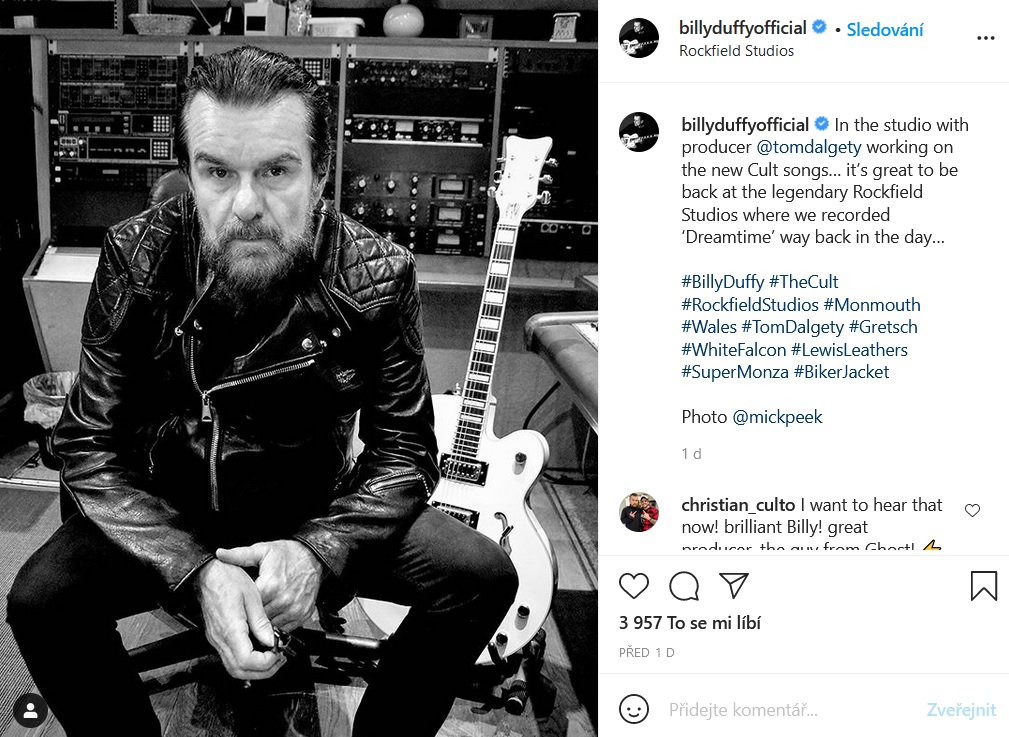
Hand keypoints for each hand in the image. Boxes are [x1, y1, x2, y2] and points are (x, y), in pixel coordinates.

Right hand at [195, 559, 284, 680]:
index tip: (278, 653)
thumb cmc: (228, 578)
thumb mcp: (251, 596)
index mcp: (230, 627)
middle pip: (239, 671)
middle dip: (262, 672)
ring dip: (254, 671)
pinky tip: (259, 653)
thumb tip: (272, 641)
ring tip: (272, 658)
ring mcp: (216, 640)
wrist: (207, 573)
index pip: (246, 660)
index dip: (265, 662)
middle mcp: (220, 638)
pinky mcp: (216, 638)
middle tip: (279, 660)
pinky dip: (246, 663)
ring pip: (233, 669)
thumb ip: (261, 622)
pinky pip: (230, 659)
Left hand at [216, 540, 323, 630]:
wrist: (313, 557)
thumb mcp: (262, 550)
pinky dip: (278, 624)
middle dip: (252, 616)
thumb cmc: (288, 554)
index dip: (241, 606)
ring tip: (259, 615)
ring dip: (264, 622)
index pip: (248, 607)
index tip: (237, 604)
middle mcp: (283, 600)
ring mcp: (294, 609)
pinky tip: (273, 614)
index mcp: (270, 585)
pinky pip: (285, 628)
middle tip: (246, 611)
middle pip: (258, 619)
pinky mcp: (302, 615)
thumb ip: (239, 555)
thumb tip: (220, 554)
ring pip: (271, 627)